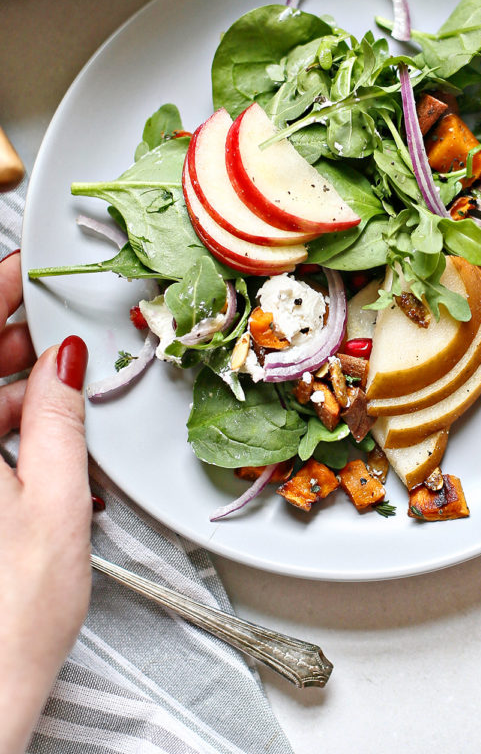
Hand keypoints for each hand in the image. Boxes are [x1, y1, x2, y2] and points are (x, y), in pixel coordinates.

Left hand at [0, 251, 91, 753]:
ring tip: (54, 384)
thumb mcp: (53, 504)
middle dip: (4, 338)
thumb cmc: (7, 622)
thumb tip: (64, 361)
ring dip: (7, 381)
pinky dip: (1, 419)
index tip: (22, 268)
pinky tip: (37, 427)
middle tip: (50, 329)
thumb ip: (58, 419)